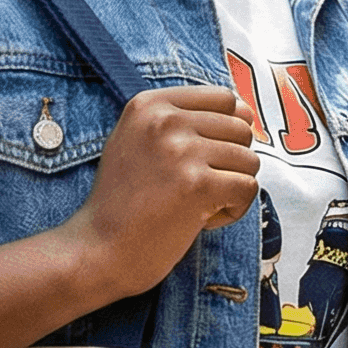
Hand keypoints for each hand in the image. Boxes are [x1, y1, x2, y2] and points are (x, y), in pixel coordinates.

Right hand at [60, 85, 258, 300]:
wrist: (98, 249)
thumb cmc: (122, 204)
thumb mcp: (136, 142)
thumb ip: (182, 122)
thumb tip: (246, 113)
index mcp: (149, 104)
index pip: (223, 98)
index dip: (229, 129)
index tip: (210, 157)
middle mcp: (164, 120)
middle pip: (239, 130)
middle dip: (230, 164)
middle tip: (196, 190)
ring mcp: (181, 151)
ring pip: (248, 160)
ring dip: (231, 189)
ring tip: (197, 206)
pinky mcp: (197, 185)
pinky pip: (248, 188)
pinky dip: (234, 210)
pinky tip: (203, 220)